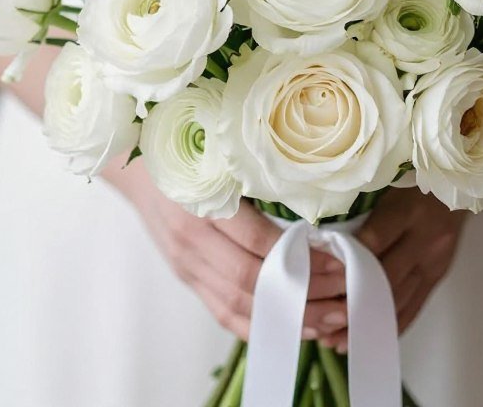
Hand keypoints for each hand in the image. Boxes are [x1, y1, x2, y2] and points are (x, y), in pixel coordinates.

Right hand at [108, 159, 346, 339]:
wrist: (137, 168)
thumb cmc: (187, 153)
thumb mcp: (219, 156)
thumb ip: (259, 177)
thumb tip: (317, 200)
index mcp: (201, 206)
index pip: (257, 244)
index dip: (301, 258)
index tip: (341, 260)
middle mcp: (190, 241)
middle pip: (250, 281)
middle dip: (303, 293)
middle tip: (346, 295)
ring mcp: (186, 265)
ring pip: (239, 305)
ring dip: (287, 317)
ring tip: (330, 319)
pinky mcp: (187, 278)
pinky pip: (223, 313)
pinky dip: (260, 326)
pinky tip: (293, 329)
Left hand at [321, 187, 467, 350]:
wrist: (458, 188)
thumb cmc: (412, 183)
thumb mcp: (387, 186)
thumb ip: (361, 213)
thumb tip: (322, 242)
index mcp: (408, 211)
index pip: (375, 239)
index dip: (348, 261)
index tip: (320, 279)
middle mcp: (424, 239)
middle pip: (386, 276)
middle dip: (352, 302)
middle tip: (320, 322)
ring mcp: (433, 262)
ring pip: (398, 299)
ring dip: (367, 321)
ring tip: (335, 340)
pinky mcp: (438, 277)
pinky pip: (414, 307)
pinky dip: (390, 326)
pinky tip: (367, 338)